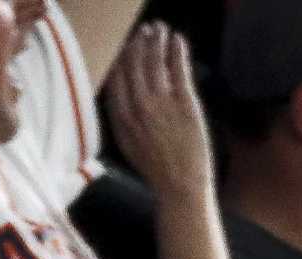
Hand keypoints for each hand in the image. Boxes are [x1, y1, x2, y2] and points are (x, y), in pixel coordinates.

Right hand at [104, 23, 213, 200]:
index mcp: (121, 119)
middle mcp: (138, 108)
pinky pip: (178, 70)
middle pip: (134, 66)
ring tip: (159, 28)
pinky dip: (177, 52)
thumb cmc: (155, 169)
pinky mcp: (184, 104)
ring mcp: (162, 104)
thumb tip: (116, 96)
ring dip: (156, 41)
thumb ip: (121, 120)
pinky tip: (177, 40)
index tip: (125, 45)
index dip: (121, 58)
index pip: (117, 79)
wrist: (180, 186)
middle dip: (138, 43)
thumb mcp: (128, 146)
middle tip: (142, 30)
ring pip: (155, 63)